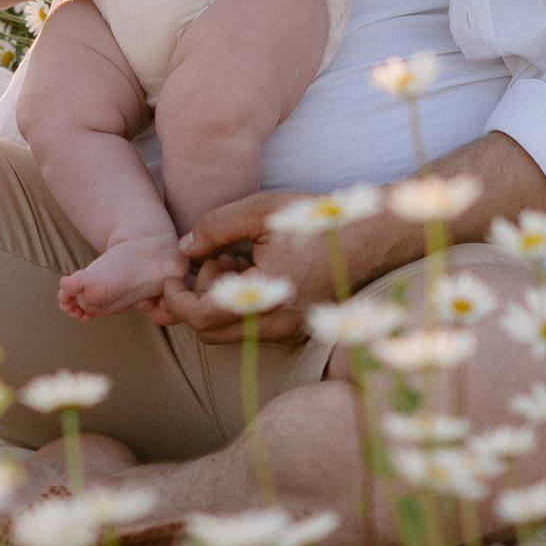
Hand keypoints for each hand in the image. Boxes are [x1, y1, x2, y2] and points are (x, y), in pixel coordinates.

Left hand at [155, 188, 409, 344]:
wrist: (373, 237)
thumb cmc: (318, 220)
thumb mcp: (261, 212)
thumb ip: (215, 228)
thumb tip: (185, 249)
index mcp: (265, 300)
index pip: (200, 317)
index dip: (175, 297)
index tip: (172, 273)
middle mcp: (276, 327)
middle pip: (210, 331)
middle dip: (199, 295)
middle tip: (212, 259)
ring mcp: (289, 333)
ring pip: (231, 330)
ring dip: (220, 298)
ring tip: (236, 258)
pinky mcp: (297, 331)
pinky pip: (253, 328)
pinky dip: (241, 303)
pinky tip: (255, 269)